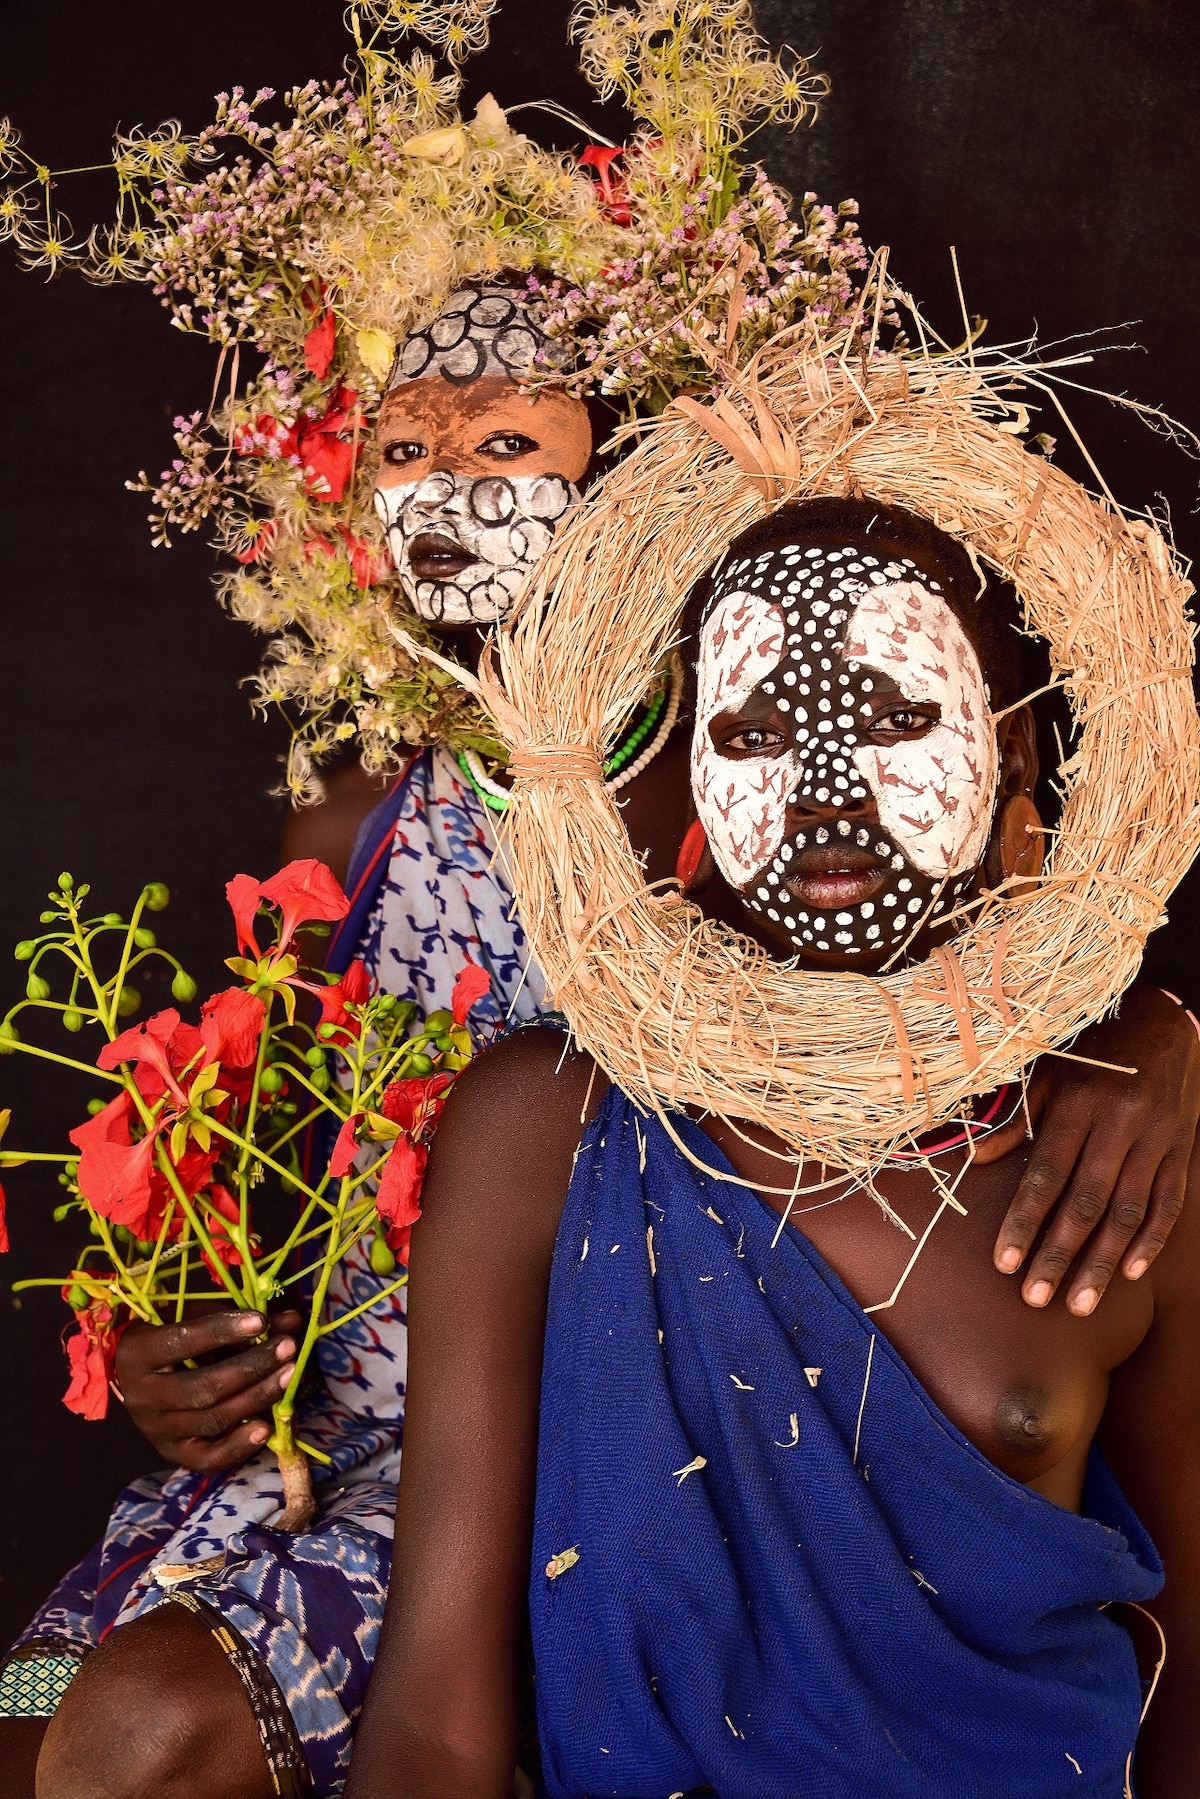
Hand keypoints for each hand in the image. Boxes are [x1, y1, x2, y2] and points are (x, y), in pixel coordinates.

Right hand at [114, 1308, 302, 1471]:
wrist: (143, 1379)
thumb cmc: (173, 1338)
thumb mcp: (197, 1320)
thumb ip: (238, 1321)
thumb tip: (290, 1320)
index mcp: (137, 1353)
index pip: (181, 1341)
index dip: (222, 1330)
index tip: (260, 1320)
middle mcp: (142, 1396)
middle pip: (203, 1387)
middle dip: (251, 1367)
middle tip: (287, 1347)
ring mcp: (157, 1430)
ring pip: (212, 1420)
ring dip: (257, 1397)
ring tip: (289, 1374)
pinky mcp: (173, 1452)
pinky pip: (207, 1459)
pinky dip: (239, 1446)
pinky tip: (267, 1427)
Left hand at [976, 986, 1199, 1313]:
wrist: (1164, 1027)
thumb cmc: (1092, 1054)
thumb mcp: (1047, 1073)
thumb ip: (1013, 1118)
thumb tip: (974, 1159)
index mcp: (1078, 1103)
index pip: (1046, 1174)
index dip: (1024, 1221)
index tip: (1004, 1263)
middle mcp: (1119, 1124)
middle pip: (1086, 1201)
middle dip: (1059, 1254)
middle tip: (1036, 1298)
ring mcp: (1155, 1140)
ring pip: (1129, 1212)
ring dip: (1103, 1262)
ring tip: (1079, 1304)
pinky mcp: (1181, 1151)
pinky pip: (1169, 1204)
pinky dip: (1152, 1242)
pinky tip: (1132, 1275)